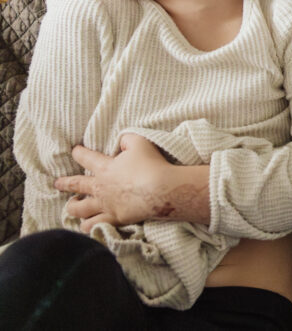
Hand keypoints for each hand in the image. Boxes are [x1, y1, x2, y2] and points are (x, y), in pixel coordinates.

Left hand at [56, 134, 175, 231]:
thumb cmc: (151, 164)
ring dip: (73, 208)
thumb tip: (121, 142)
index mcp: (105, 168)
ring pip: (79, 210)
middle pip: (76, 185)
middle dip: (65, 183)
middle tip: (57, 183)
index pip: (86, 158)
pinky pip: (94, 226)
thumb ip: (127, 140)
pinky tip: (87, 226)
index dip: (79, 153)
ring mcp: (106, 205)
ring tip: (73, 207)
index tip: (74, 150)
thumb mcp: (140, 142)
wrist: (161, 189)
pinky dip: (89, 226)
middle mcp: (100, 188)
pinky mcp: (115, 219)